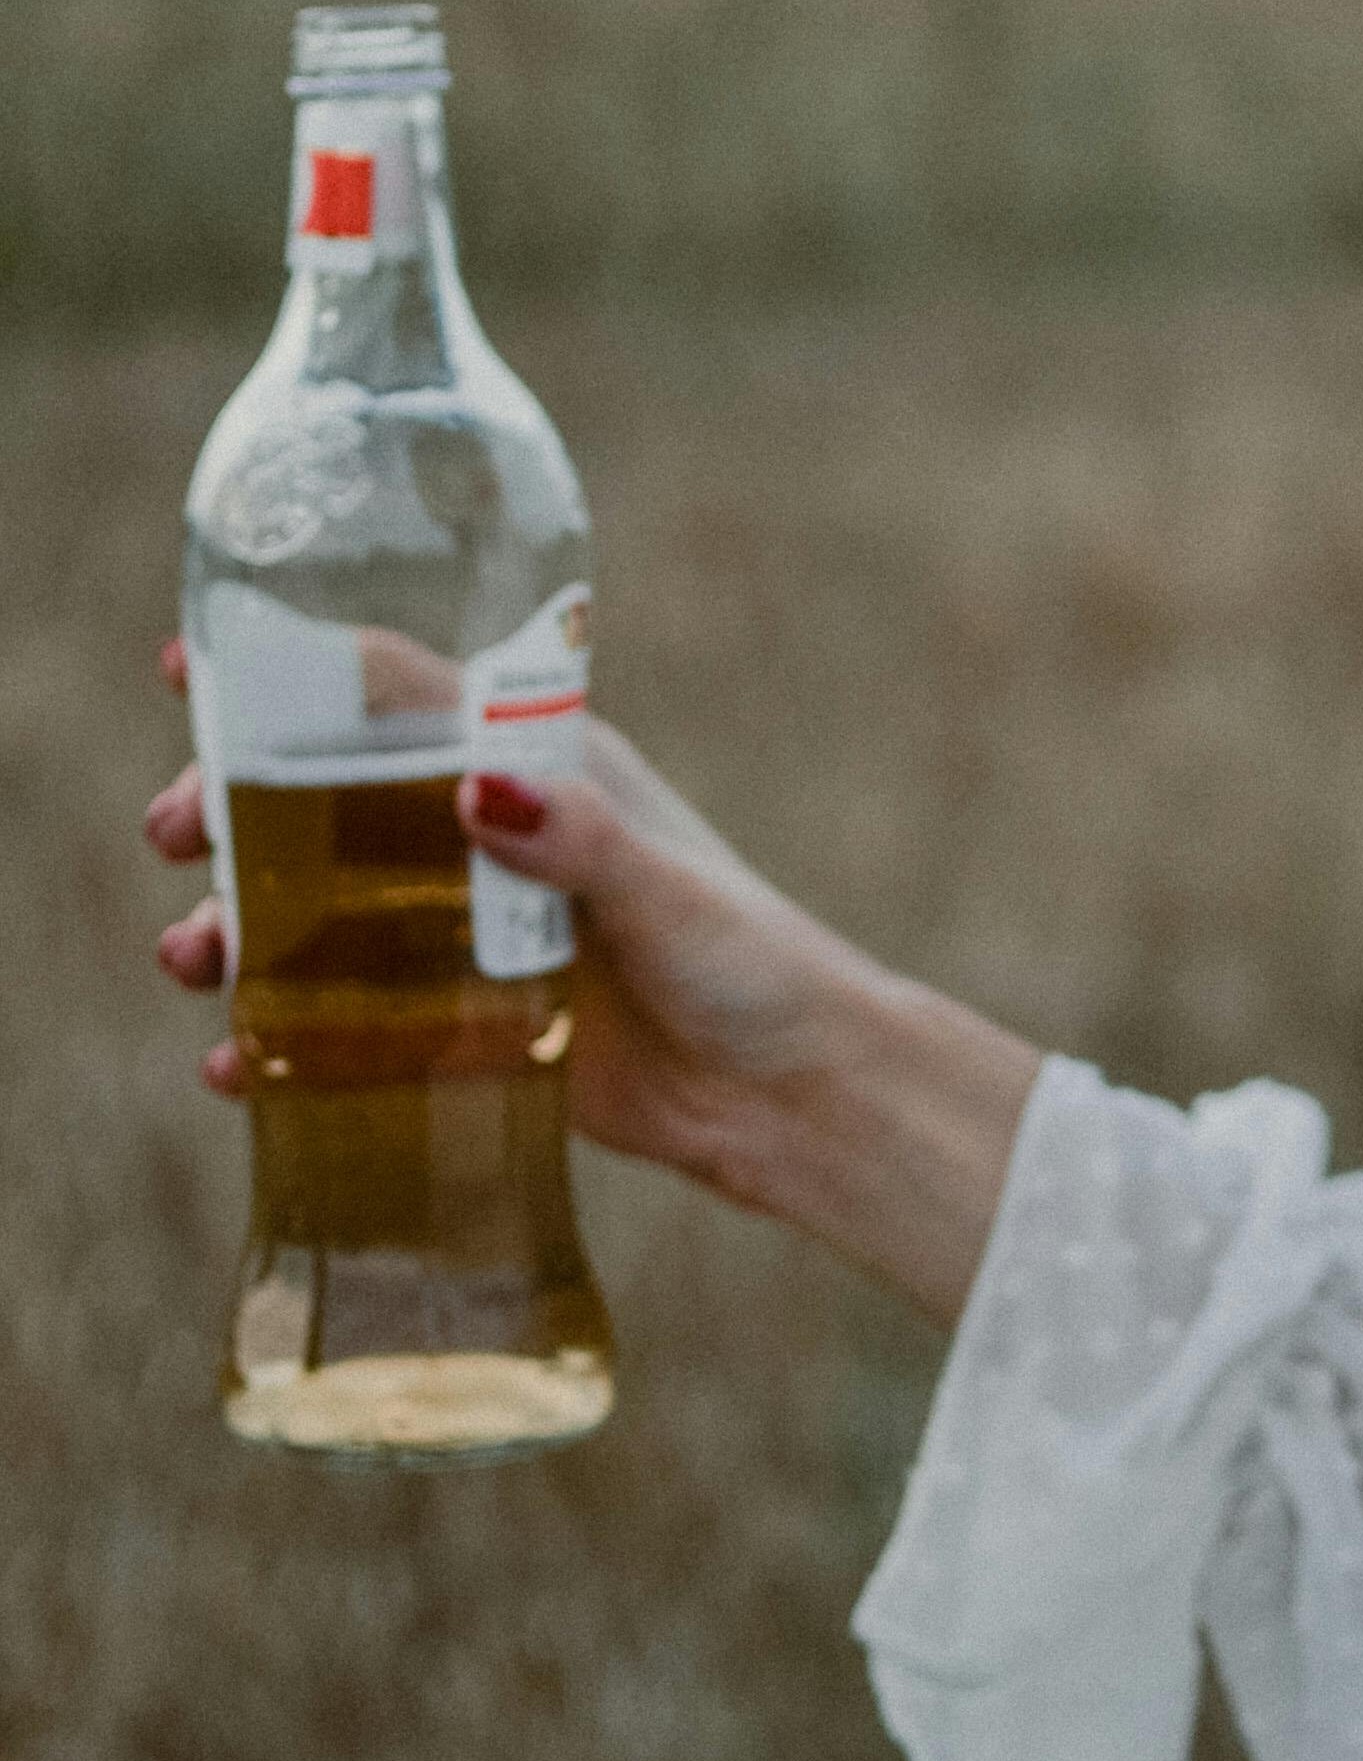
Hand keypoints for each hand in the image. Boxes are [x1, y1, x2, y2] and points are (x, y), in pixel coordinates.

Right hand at [145, 637, 1037, 1322]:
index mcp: (550, 775)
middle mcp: (499, 843)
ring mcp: (474, 935)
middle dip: (240, 807)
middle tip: (173, 833)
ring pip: (325, 911)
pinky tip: (234, 1066)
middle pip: (336, 802)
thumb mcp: (666, 891)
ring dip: (244, 926)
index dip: (299, 676)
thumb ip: (579, 842)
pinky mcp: (469, 1025)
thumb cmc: (752, 965)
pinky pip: (352, 1022)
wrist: (791, 1092)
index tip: (195, 667)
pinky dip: (284, 1039)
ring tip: (195, 958)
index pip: (407, 699)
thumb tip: (477, 787)